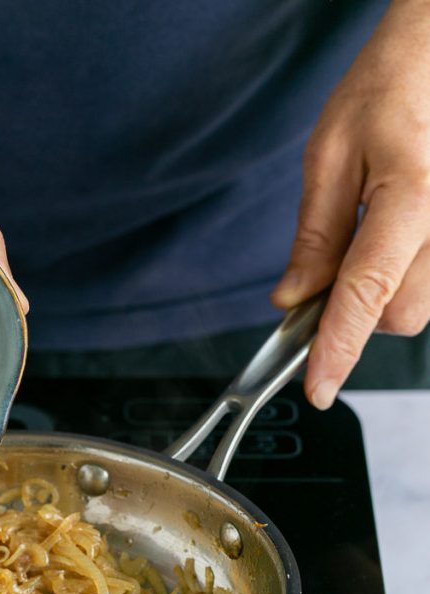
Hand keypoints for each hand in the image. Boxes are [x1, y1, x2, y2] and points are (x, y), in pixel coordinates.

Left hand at [272, 0, 429, 408]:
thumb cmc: (390, 88)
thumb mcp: (329, 154)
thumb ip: (315, 235)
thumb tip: (293, 300)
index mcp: (411, 197)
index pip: (366, 294)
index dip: (338, 349)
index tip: (318, 388)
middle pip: (400, 314)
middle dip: (357, 313)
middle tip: (332, 270)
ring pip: (420, 306)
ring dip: (382, 295)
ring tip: (370, 237)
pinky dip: (404, 279)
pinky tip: (394, 242)